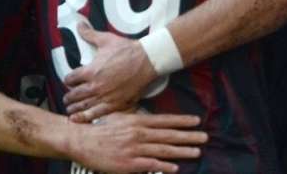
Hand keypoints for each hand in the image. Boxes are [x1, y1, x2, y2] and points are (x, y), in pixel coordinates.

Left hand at [62, 24, 157, 121]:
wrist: (146, 60)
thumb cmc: (126, 49)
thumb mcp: (106, 39)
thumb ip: (89, 34)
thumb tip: (79, 23)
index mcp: (90, 70)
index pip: (71, 78)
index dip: (68, 80)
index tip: (69, 81)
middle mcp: (95, 86)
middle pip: (75, 94)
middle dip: (69, 96)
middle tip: (66, 99)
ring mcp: (105, 97)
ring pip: (83, 106)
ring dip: (74, 108)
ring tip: (69, 110)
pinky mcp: (115, 104)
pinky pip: (96, 114)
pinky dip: (85, 117)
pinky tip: (78, 119)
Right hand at [66, 112, 205, 173]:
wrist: (82, 140)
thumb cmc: (100, 129)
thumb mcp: (120, 117)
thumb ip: (137, 119)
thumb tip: (152, 122)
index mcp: (137, 121)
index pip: (165, 120)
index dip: (182, 121)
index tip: (196, 121)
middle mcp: (139, 133)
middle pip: (168, 135)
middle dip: (188, 136)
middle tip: (204, 137)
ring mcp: (135, 149)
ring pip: (163, 150)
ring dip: (182, 151)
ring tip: (196, 152)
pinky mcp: (129, 163)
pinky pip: (151, 165)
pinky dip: (164, 166)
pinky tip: (175, 168)